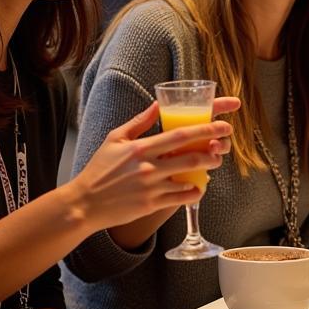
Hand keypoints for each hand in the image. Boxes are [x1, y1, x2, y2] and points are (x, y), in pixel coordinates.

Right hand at [67, 97, 238, 228]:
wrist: (85, 203)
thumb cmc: (99, 169)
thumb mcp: (115, 139)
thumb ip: (139, 122)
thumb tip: (158, 104)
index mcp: (141, 148)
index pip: (180, 135)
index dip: (206, 129)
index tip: (223, 124)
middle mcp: (149, 167)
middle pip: (191, 157)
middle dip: (213, 150)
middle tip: (223, 145)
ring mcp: (151, 187)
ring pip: (189, 178)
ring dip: (206, 170)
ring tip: (213, 163)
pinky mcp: (151, 205)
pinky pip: (181, 198)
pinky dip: (194, 192)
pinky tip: (198, 186)